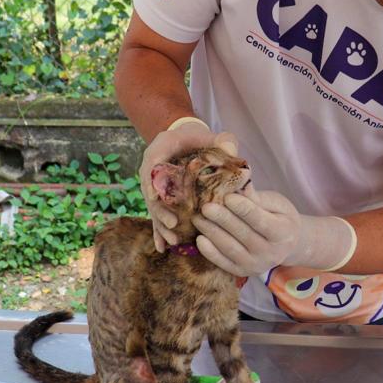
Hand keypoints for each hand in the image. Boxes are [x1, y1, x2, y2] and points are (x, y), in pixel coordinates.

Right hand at [139, 117, 236, 251]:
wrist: (188, 140)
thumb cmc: (199, 138)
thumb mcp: (210, 135)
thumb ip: (222, 140)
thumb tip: (231, 148)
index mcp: (160, 148)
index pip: (152, 164)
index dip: (152, 181)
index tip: (155, 197)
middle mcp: (152, 169)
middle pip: (151, 191)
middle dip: (160, 211)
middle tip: (173, 225)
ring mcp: (155, 185)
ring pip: (154, 207)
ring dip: (161, 225)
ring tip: (172, 241)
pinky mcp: (161, 198)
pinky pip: (158, 215)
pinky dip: (159, 231)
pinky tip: (162, 247)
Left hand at [191, 189, 356, 277]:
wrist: (287, 245)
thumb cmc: (280, 217)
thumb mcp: (276, 203)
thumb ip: (257, 197)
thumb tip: (240, 183)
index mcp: (283, 233)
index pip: (260, 221)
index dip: (243, 209)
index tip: (227, 197)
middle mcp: (271, 252)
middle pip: (243, 234)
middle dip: (222, 220)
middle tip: (205, 207)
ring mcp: (256, 265)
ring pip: (230, 248)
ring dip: (212, 233)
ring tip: (198, 218)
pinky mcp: (243, 272)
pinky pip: (223, 263)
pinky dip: (210, 252)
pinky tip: (200, 238)